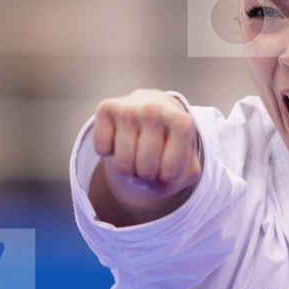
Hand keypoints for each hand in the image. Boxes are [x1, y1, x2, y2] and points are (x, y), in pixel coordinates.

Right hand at [89, 89, 201, 221]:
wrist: (154, 108)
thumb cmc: (171, 142)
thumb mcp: (186, 162)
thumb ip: (178, 179)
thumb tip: (144, 180)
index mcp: (182, 123)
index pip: (169, 173)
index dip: (166, 177)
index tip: (168, 163)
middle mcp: (155, 110)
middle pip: (145, 170)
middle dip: (146, 175)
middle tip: (150, 160)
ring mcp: (129, 108)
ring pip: (122, 165)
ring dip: (128, 169)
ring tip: (136, 152)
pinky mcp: (107, 107)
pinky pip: (102, 149)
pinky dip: (108, 152)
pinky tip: (120, 138)